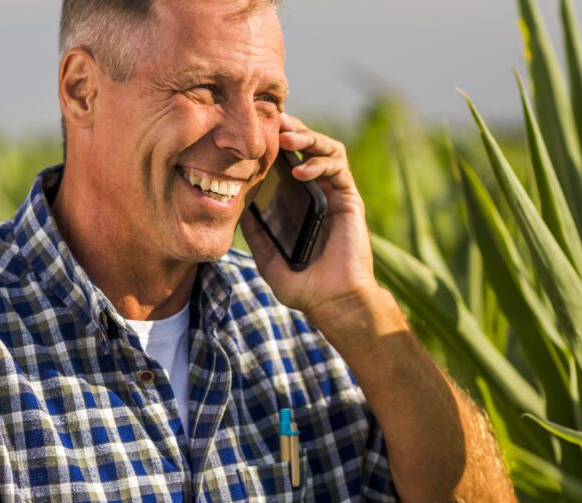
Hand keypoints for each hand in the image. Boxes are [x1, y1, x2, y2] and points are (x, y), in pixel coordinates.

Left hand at [240, 113, 380, 327]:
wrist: (332, 302)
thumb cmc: (303, 285)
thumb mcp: (267, 257)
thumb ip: (254, 232)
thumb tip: (232, 208)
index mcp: (294, 200)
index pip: (284, 159)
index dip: (271, 141)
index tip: (249, 130)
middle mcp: (315, 191)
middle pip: (305, 145)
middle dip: (290, 128)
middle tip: (271, 121)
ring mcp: (333, 192)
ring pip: (326, 148)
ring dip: (307, 137)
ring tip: (286, 138)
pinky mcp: (349, 198)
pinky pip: (338, 168)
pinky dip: (320, 163)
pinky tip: (301, 171)